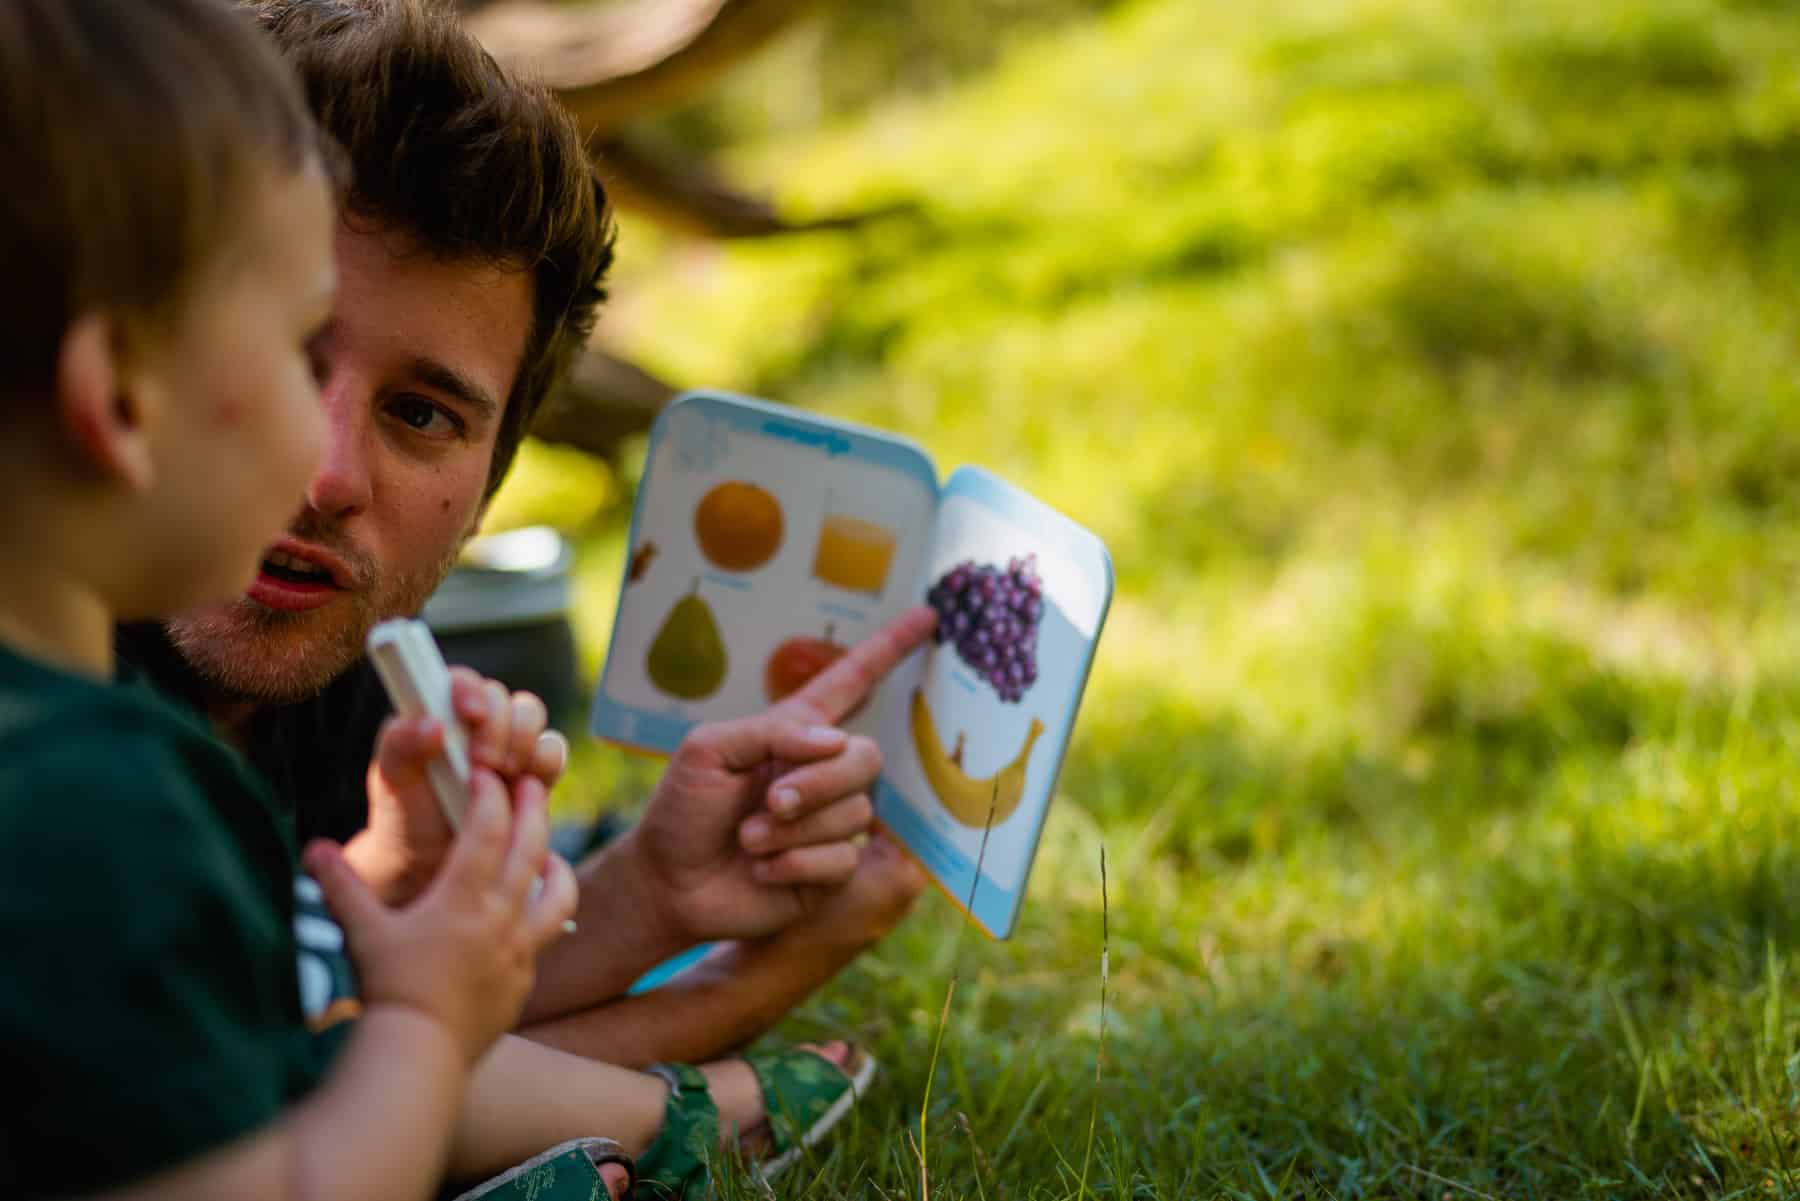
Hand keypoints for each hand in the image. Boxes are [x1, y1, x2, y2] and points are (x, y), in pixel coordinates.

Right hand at [305, 768, 577, 1065]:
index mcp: (462, 899)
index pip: (487, 830)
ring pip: (558, 894)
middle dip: (533, 808)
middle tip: (532, 782)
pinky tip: (528, 914)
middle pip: (532, 848)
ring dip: (556, 865)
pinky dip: (543, 915)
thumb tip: (313, 848)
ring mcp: (519, 951)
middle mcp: (500, 919)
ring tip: (548, 853)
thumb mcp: (362, 934)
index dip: (489, 794)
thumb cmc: (387, 991)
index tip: (484, 772)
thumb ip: (341, 887)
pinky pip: (546, 937)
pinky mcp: (523, 980)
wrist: (418, 1056)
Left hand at [347, 670, 567, 904]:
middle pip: (504, 698)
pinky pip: (553, 751)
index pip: (462, 681)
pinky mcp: (534, 773)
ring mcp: (508, 745)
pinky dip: (543, 763)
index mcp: (439, 712)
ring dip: (521, 744)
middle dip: (498, 729)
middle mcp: (477, 723)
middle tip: (481, 765)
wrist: (431, 869)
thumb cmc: (406, 817)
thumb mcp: (391, 781)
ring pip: (532, 716)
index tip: (469, 715)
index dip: (470, 691)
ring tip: (498, 779)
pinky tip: (521, 787)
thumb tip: (433, 723)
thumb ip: (401, 745)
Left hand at [627, 606, 936, 943]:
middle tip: (771, 801)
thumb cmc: (682, 809)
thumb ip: (771, 733)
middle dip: (820, 781)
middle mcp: (820, 772)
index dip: (889, 649)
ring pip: (854, 812)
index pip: (851, 682)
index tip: (927, 616)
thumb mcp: (708, 750)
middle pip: (865, 757)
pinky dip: (796, 863)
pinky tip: (763, 870)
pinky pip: (842, 858)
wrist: (669, 883)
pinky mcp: (830, 869)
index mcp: (794, 731)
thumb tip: (835, 741)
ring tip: (748, 840)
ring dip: (794, 830)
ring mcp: (829, 820)